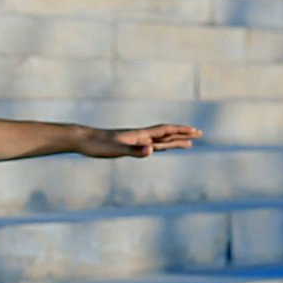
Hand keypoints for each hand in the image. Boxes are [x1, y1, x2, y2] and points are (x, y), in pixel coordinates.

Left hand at [79, 124, 202, 158]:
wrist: (83, 140)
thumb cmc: (98, 145)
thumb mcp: (117, 149)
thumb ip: (135, 151)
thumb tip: (152, 150)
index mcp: (140, 135)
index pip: (165, 131)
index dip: (181, 131)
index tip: (196, 132)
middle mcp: (139, 136)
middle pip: (166, 134)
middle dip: (182, 134)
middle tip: (199, 134)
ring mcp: (134, 140)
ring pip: (159, 139)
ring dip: (173, 140)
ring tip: (186, 142)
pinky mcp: (127, 145)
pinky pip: (149, 145)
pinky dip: (159, 146)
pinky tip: (159, 147)